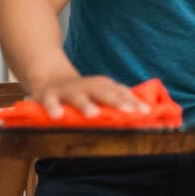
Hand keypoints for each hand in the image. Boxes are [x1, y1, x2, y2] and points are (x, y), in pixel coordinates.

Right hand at [27, 75, 148, 119]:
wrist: (50, 79)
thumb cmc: (83, 93)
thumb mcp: (101, 95)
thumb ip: (120, 103)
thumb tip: (146, 115)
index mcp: (103, 86)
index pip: (121, 93)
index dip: (133, 102)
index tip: (145, 112)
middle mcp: (88, 86)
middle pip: (104, 92)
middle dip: (116, 102)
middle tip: (128, 112)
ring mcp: (68, 90)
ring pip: (78, 96)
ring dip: (86, 105)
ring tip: (93, 114)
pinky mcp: (48, 96)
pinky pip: (50, 102)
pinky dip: (53, 107)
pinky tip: (57, 116)